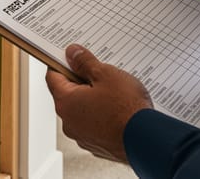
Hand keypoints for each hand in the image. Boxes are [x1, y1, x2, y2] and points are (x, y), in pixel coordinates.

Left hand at [45, 44, 152, 162]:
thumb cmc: (126, 109)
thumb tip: (72, 53)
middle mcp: (69, 122)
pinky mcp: (98, 145)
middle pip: (68, 94)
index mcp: (65, 103)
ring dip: (93, 99)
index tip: (71, 56)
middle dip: (81, 81)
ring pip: (82, 110)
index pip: (53, 76)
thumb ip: (85, 62)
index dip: (61, 63)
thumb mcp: (105, 74)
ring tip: (113, 92)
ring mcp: (83, 136)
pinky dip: (102, 115)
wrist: (147, 141)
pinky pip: (94, 124)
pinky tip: (118, 109)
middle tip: (99, 72)